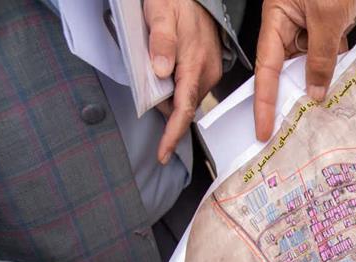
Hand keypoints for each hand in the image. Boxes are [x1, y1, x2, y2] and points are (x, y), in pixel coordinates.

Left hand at [144, 0, 222, 163]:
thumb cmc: (177, 2)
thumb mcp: (162, 13)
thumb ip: (161, 42)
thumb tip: (161, 71)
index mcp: (194, 66)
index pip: (183, 110)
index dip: (172, 135)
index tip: (162, 154)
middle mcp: (206, 75)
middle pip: (182, 107)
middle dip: (164, 109)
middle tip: (146, 91)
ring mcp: (210, 73)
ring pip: (185, 98)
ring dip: (169, 96)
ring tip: (156, 77)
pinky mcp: (209, 70)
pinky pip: (190, 88)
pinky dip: (176, 88)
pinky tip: (167, 73)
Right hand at [254, 0, 355, 141]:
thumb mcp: (327, 16)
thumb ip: (321, 56)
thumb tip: (315, 91)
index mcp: (276, 18)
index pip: (266, 68)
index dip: (264, 101)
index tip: (262, 128)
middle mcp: (289, 26)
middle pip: (284, 71)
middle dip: (288, 100)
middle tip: (290, 133)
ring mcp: (309, 29)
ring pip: (308, 68)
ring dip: (315, 89)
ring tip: (318, 119)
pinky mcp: (329, 31)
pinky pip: (327, 59)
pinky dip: (333, 75)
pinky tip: (338, 92)